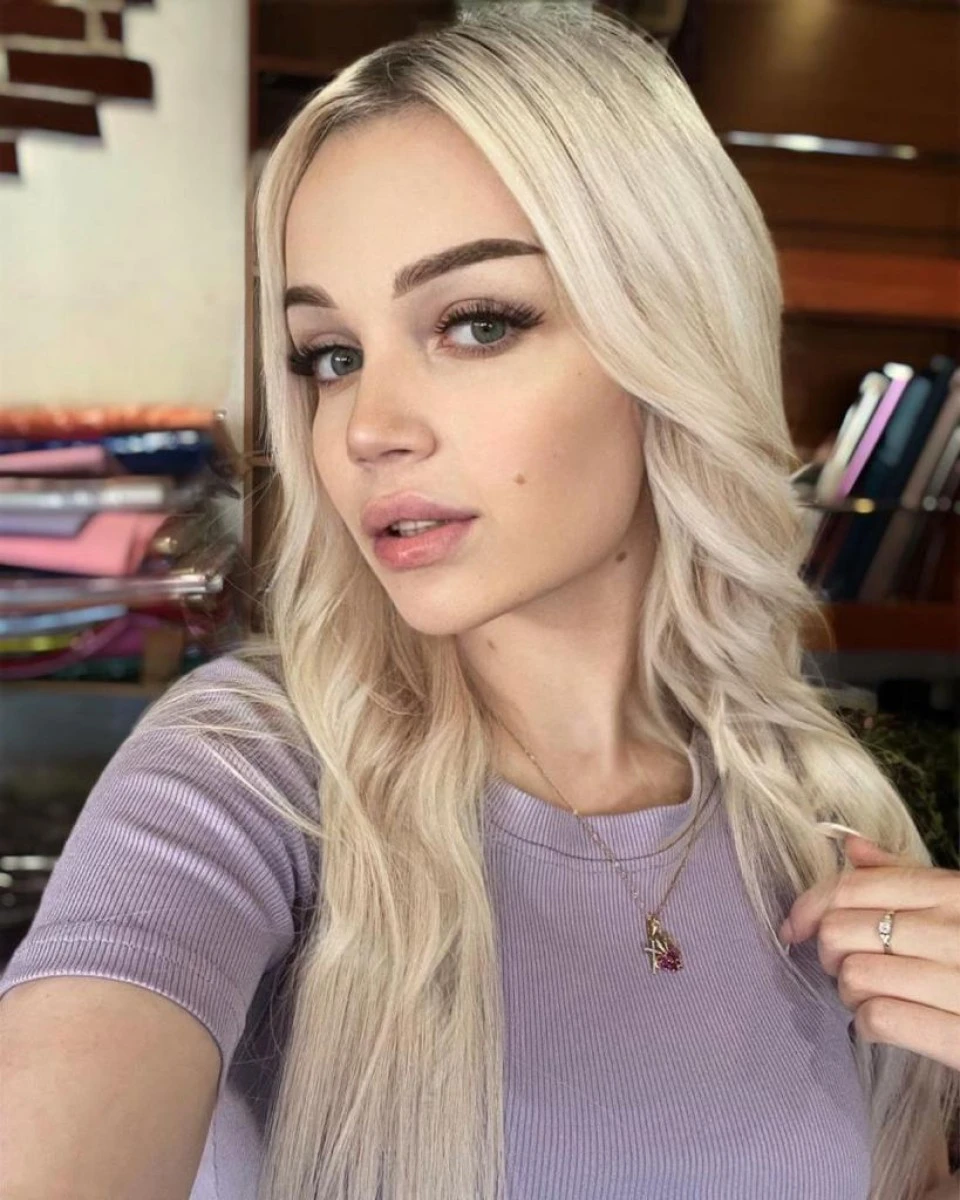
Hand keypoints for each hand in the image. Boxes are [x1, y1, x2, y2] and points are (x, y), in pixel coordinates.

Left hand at [778, 831, 959, 1071]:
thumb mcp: (957, 905)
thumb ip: (904, 875)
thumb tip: (851, 846)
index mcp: (954, 892)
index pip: (855, 887)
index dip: (810, 905)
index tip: (794, 925)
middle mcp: (958, 931)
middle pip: (843, 931)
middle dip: (831, 953)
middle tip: (848, 967)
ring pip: (856, 977)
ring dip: (849, 992)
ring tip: (870, 996)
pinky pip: (880, 1020)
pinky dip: (866, 1024)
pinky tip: (879, 1024)